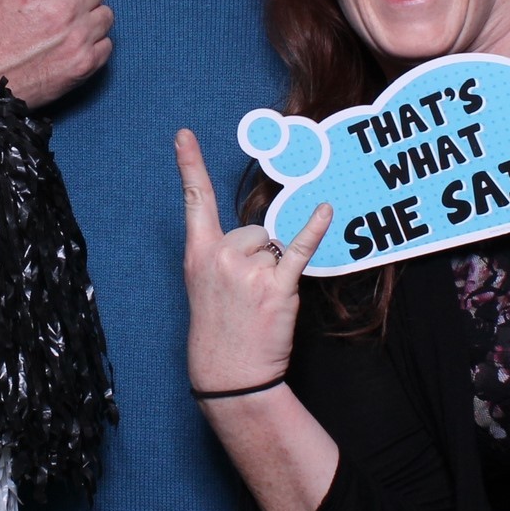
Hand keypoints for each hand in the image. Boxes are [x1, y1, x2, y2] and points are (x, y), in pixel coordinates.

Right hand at [176, 129, 333, 395]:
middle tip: (246, 295)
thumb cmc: (219, 329)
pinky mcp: (276, 287)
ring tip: (260, 303)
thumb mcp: (205, 286)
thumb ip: (224, 254)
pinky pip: (298, 251)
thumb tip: (262, 235)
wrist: (228, 375)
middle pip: (255, 230)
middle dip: (259, 256)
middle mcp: (221, 256)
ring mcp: (248, 271)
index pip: (194, 201)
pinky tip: (325, 210)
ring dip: (276, 270)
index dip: (189, 165)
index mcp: (198, 254)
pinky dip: (314, 230)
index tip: (184, 135)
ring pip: (276, 247)